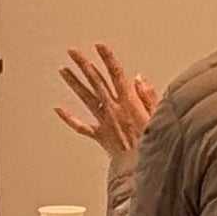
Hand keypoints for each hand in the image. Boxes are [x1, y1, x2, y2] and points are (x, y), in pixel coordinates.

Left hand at [55, 43, 155, 162]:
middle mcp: (113, 109)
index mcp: (129, 102)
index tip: (99, 46)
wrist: (140, 169)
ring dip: (74, 83)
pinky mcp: (99, 136)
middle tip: (72, 51)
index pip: (116, 74)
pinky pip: (81, 126)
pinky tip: (58, 109)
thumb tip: (139, 78)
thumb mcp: (158, 116)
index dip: (107, 59)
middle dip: (84, 64)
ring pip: (86, 98)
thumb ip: (148, 96)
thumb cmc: (152, 145)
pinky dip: (69, 118)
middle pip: (96, 81)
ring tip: (63, 70)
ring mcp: (104, 122)